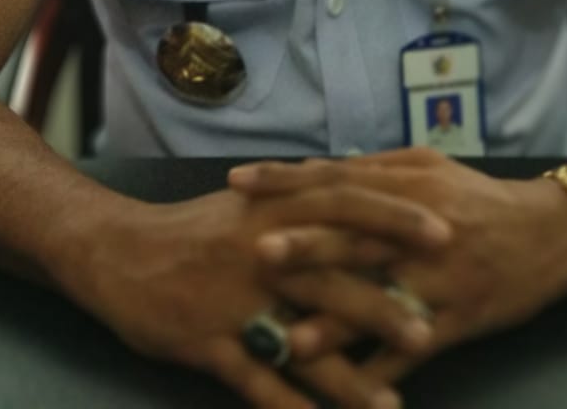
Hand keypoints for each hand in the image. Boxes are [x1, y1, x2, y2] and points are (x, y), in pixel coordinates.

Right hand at [53, 181, 451, 408]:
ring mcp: (235, 300)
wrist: (119, 252)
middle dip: (385, 301)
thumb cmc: (194, 229)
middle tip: (436, 324)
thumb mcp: (249, 202)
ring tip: (390, 405)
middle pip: (333, 276)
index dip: (396, 218)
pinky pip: (255, 381)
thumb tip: (352, 180)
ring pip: (299, 340)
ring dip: (347, 375)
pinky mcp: (209, 342)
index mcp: (275, 209)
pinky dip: (288, 408)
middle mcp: (260, 251)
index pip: (347, 205)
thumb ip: (300, 197)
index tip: (447, 229)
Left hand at [231, 148, 566, 382]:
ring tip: (288, 338)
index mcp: (407, 182)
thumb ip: (376, 169)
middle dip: (305, 245)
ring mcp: (439, 276)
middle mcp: (418, 226)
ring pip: (380, 299)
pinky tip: (351, 389)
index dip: (287, 180)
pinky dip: (382, 368)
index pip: (336, 177)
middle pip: (355, 235)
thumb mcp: (430, 167)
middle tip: (254, 251)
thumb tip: (319, 168)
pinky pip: (416, 346)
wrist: (550, 233)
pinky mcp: (460, 318)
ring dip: (333, 320)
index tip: (238, 182)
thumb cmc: (479, 198)